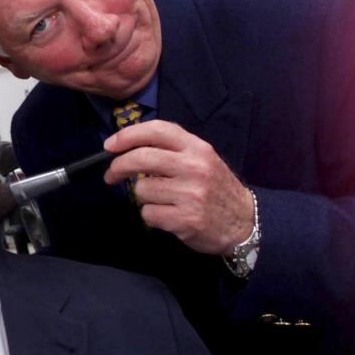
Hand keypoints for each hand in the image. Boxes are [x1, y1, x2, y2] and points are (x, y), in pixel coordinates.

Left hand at [103, 120, 254, 254]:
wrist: (244, 223)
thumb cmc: (215, 189)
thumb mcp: (201, 159)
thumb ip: (171, 150)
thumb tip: (126, 148)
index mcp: (197, 148)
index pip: (156, 131)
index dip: (127, 135)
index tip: (109, 145)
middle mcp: (194, 167)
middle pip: (141, 158)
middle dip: (118, 167)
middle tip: (112, 175)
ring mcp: (190, 194)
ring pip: (141, 189)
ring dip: (143, 197)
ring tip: (161, 200)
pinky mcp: (185, 219)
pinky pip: (147, 213)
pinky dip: (151, 216)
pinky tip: (167, 216)